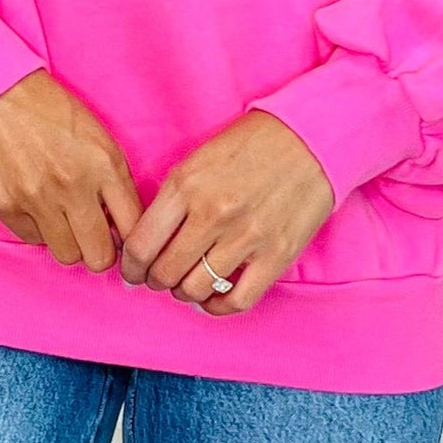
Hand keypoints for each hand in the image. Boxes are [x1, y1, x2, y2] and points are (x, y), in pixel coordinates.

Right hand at [0, 69, 142, 271]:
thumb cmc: (48, 110)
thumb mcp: (96, 135)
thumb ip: (112, 179)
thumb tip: (121, 226)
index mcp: (104, 163)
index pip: (133, 228)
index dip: (130, 239)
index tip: (121, 236)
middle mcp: (73, 185)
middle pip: (100, 256)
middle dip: (100, 251)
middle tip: (92, 236)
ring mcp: (37, 199)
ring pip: (67, 256)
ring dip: (68, 242)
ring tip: (62, 218)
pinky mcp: (5, 207)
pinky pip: (32, 240)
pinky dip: (37, 229)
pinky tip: (34, 203)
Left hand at [119, 110, 335, 315]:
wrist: (311, 136)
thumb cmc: (252, 143)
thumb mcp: (199, 158)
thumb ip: (172, 199)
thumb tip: (148, 240)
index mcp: (186, 185)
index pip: (140, 246)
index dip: (131, 267)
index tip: (133, 270)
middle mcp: (212, 213)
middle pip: (164, 273)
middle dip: (154, 281)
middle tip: (158, 278)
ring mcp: (246, 236)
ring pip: (195, 290)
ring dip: (184, 293)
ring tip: (187, 283)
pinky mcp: (276, 254)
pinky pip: (237, 300)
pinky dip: (219, 306)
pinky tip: (214, 295)